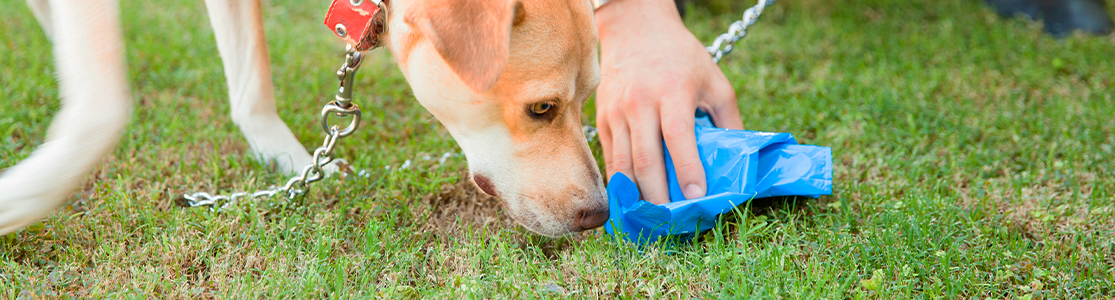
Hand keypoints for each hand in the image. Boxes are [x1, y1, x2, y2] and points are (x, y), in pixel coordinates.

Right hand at [594, 0, 742, 203]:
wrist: (634, 28)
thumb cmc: (681, 57)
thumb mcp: (714, 81)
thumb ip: (728, 120)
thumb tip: (737, 160)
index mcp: (674, 91)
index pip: (679, 137)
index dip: (687, 170)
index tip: (697, 196)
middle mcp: (641, 103)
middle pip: (646, 159)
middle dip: (659, 195)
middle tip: (671, 220)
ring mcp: (617, 112)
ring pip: (624, 164)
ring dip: (638, 195)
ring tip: (652, 218)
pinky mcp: (603, 118)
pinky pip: (611, 158)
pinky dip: (621, 183)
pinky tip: (633, 199)